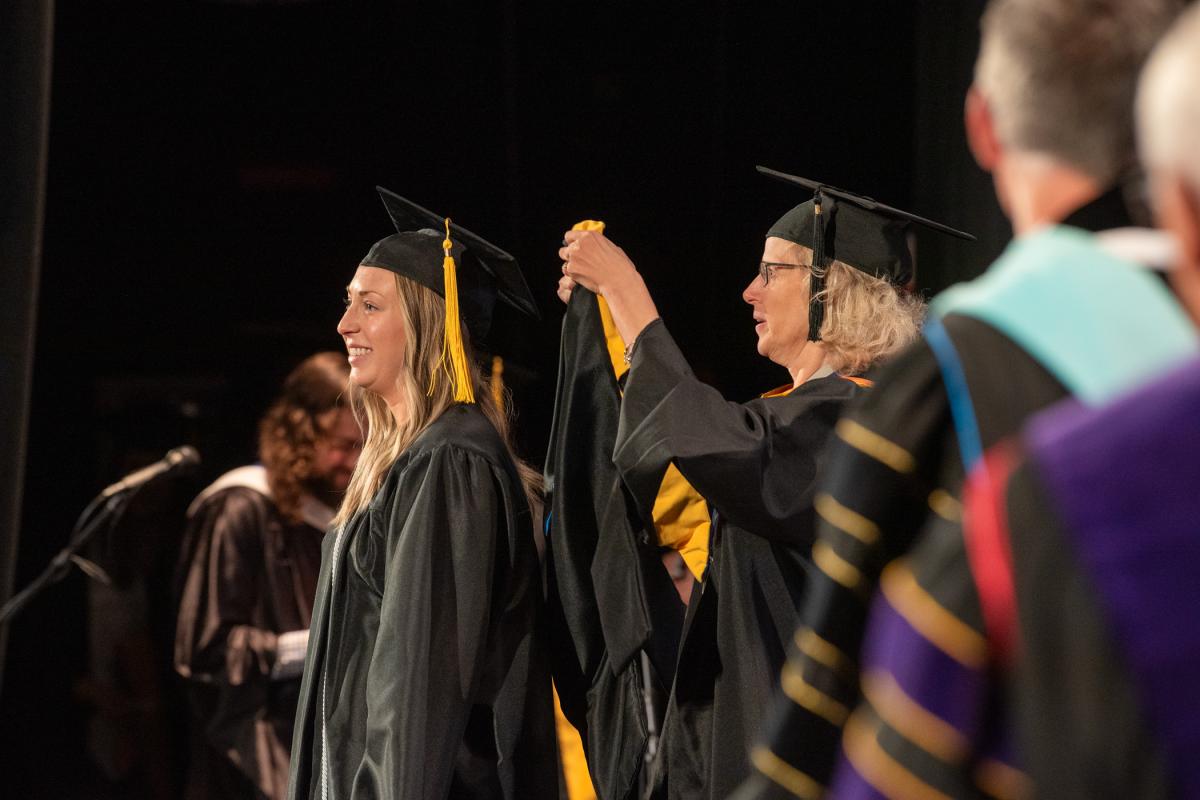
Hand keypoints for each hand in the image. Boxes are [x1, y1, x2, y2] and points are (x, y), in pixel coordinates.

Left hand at [556, 229, 660, 344]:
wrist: (618, 281)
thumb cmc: (620, 266)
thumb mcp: (612, 247)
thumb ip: (598, 245)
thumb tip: (595, 247)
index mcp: (590, 236)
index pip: (569, 235)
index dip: (571, 243)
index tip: (573, 247)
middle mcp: (580, 244)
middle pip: (565, 248)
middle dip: (570, 255)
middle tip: (580, 263)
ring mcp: (574, 256)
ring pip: (564, 260)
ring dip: (570, 264)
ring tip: (582, 271)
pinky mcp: (571, 269)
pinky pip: (566, 271)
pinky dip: (572, 275)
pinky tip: (583, 277)